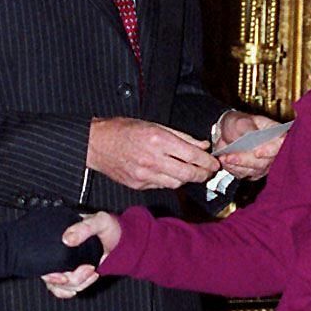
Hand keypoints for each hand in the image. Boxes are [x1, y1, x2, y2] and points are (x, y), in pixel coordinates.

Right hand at [42, 212, 119, 298]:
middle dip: (70, 279)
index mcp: (58, 236)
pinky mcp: (71, 273)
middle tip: (89, 269)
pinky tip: (81, 286)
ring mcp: (63, 264)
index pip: (42, 258)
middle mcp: (57, 251)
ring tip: (92, 272)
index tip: (63, 277)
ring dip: (76, 284)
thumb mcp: (99, 221)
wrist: (122, 240)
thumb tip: (67, 239)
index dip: (49, 273)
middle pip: (50, 276)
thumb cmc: (109, 227)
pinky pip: (62, 289)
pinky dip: (70, 291)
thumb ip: (84, 228)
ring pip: (58, 285)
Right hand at [87, 118, 218, 190]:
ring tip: (190, 173)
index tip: (214, 163)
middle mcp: (153, 159)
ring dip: (186, 179)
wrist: (96, 144)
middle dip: (202, 175)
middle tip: (208, 172)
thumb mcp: (155, 125)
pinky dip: (169, 181)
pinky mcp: (138, 184)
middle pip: (188, 175)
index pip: (193, 156)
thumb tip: (202, 145)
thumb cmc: (124, 130)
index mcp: (159, 140)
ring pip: (176, 184)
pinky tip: (169, 173)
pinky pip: (161, 185)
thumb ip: (181, 137)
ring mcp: (145, 174)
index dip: (207, 162)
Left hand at [215, 110, 287, 181]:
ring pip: (255, 170)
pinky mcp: (254, 172)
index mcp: (276, 134)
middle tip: (231, 156)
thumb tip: (250, 134)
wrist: (227, 132)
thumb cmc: (238, 123)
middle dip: (246, 160)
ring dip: (238, 165)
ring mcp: (265, 163)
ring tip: (225, 158)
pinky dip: (234, 169)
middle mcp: (273, 151)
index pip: (281, 143)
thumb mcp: (241, 120)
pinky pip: (245, 175)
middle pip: (266, 161)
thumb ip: (246, 126)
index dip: (271, 149)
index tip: (258, 152)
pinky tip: (226, 162)